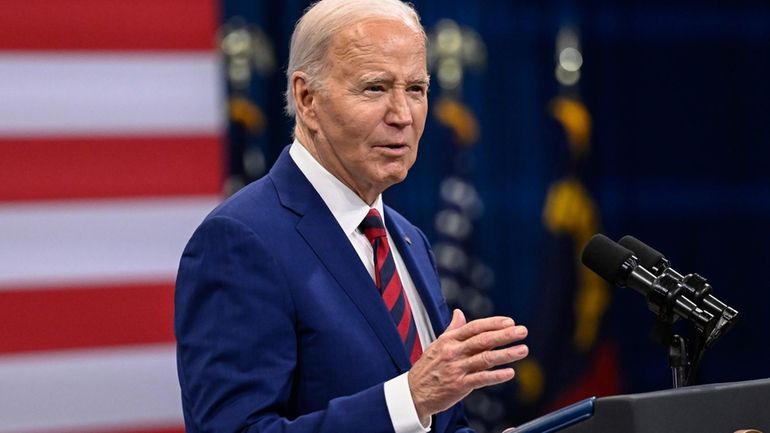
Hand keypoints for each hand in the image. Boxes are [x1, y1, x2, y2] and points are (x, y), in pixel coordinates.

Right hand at [407, 309, 528, 424]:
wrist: (413, 393)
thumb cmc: (428, 368)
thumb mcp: (437, 345)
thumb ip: (452, 329)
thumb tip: (459, 312)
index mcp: (449, 340)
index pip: (474, 327)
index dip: (493, 323)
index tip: (510, 321)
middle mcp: (453, 352)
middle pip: (483, 340)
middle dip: (504, 335)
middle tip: (522, 331)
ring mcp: (456, 368)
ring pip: (485, 358)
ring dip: (506, 354)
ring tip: (522, 350)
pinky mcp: (459, 385)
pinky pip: (481, 379)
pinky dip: (496, 376)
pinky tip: (510, 373)